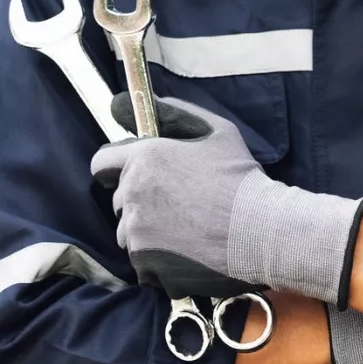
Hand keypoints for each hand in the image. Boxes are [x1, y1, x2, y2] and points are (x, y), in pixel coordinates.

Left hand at [91, 93, 362, 305]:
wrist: (261, 231)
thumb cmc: (241, 179)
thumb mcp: (214, 131)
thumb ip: (171, 113)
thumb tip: (123, 103)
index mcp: (144, 158)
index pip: (101, 163)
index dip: (114, 168)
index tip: (130, 175)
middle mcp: (132, 192)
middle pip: (119, 200)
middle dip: (139, 201)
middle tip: (176, 206)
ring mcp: (136, 229)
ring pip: (127, 231)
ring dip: (146, 231)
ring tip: (183, 231)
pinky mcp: (145, 261)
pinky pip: (139, 259)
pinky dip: (155, 258)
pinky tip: (184, 251)